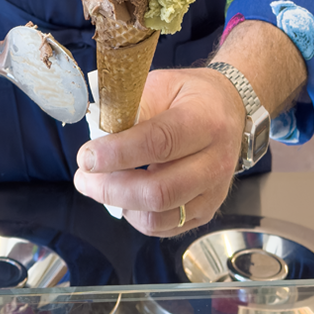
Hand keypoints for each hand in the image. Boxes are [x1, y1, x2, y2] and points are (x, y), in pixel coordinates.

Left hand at [73, 68, 245, 236]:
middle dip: (110, 188)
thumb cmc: (189, 96)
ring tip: (98, 187)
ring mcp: (214, 191)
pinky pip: (164, 227)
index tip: (87, 157)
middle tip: (84, 177)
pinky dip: (136, 217)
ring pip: (159, 216)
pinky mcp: (207, 210)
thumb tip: (99, 137)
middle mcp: (215, 161)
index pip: (158, 143)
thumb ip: (132, 109)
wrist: (229, 109)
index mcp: (205, 121)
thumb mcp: (161, 85)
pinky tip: (124, 197)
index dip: (116, 154)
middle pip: (158, 191)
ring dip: (119, 205)